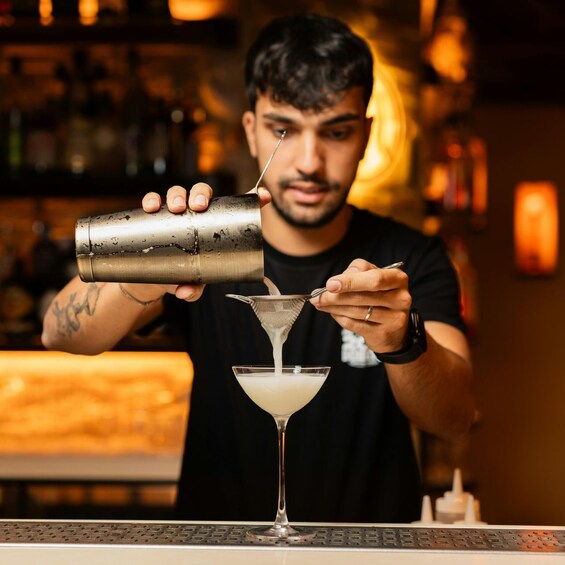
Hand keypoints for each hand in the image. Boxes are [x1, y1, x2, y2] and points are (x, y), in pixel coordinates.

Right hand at [140, 184, 271, 301]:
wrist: (157, 276)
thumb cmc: (185, 273)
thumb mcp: (194, 282)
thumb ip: (193, 289)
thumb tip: (186, 292)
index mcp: (215, 224)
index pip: (235, 207)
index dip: (253, 198)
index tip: (263, 196)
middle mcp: (196, 213)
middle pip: (202, 193)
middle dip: (200, 194)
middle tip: (198, 206)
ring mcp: (175, 212)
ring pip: (178, 193)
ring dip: (177, 196)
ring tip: (177, 208)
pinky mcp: (155, 215)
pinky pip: (153, 201)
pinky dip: (151, 200)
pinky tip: (152, 207)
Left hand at [310, 258, 411, 352]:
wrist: (394, 330)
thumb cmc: (380, 297)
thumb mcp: (374, 278)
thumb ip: (358, 272)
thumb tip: (336, 281)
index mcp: (398, 279)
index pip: (374, 278)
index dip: (350, 281)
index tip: (330, 284)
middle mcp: (400, 298)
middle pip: (362, 296)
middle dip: (336, 296)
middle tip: (318, 296)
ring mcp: (394, 318)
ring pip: (356, 311)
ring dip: (333, 307)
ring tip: (320, 303)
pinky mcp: (383, 334)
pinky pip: (354, 324)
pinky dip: (339, 317)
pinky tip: (332, 312)